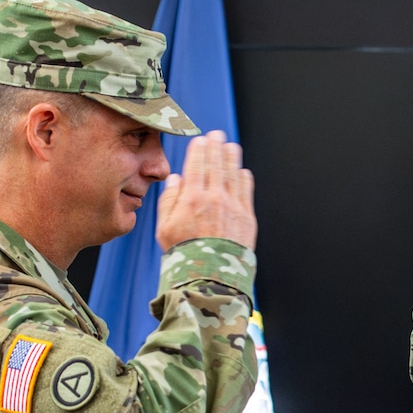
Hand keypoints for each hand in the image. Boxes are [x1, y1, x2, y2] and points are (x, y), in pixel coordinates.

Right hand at [156, 130, 257, 250]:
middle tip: (217, 135)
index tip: (201, 139)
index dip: (199, 150)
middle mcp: (215, 199)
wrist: (210, 277)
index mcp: (192, 199)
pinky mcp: (246, 219)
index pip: (197, 166)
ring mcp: (233, 208)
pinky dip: (244, 179)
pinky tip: (242, 171)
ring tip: (231, 146)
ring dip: (232, 158)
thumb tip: (176, 178)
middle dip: (217, 147)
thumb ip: (169, 200)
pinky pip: (246, 192)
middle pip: (216, 166)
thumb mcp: (165, 229)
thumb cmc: (184, 255)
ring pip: (233, 175)